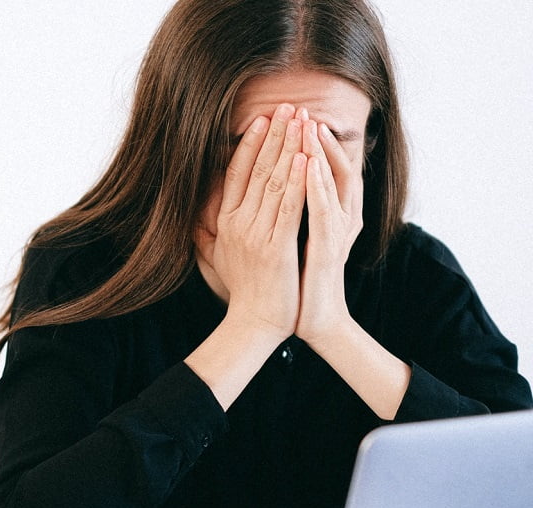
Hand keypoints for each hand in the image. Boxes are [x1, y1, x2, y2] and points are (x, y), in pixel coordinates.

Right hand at [194, 103, 306, 338]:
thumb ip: (211, 230)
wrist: (254, 323)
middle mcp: (237, 224)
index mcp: (226, 223)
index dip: (250, 144)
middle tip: (289, 105)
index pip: (237, 174)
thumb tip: (200, 212)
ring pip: (274, 182)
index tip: (263, 118)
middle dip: (275, 134)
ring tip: (301, 119)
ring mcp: (256, 235)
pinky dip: (297, 180)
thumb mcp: (219, 256)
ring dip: (289, 147)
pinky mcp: (276, 248)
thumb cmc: (243, 290)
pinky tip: (306, 156)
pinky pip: (289, 207)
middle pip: (258, 170)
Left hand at [295, 118, 363, 348]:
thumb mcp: (285, 244)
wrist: (314, 319)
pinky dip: (317, 186)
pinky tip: (307, 165)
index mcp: (324, 214)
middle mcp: (337, 217)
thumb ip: (277, 219)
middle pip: (326, 167)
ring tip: (305, 125)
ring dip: (318, 152)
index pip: (313, 169)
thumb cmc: (297, 284)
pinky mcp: (331, 247)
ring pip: (331, 182)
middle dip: (311, 137)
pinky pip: (325, 210)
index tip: (281, 121)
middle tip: (297, 109)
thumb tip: (251, 200)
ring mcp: (337, 231)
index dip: (300, 144)